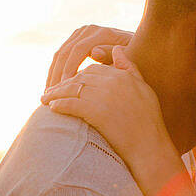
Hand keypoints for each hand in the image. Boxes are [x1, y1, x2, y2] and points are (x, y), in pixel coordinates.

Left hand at [41, 48, 173, 175]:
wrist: (150, 146)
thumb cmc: (149, 122)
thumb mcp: (143, 88)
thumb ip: (129, 68)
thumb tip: (117, 49)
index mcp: (122, 75)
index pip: (93, 70)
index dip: (79, 77)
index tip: (69, 84)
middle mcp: (111, 82)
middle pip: (79, 78)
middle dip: (63, 84)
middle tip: (51, 91)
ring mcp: (102, 96)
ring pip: (72, 90)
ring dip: (55, 94)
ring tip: (45, 99)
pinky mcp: (94, 111)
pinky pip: (70, 104)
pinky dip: (59, 105)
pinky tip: (52, 108)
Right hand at [47, 24, 134, 90]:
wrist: (141, 50)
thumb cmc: (139, 60)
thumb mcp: (131, 59)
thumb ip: (114, 57)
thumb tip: (93, 52)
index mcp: (102, 33)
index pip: (78, 51)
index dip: (69, 70)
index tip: (65, 91)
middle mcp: (89, 30)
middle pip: (65, 52)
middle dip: (56, 75)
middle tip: (50, 96)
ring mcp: (81, 34)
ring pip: (59, 54)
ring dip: (52, 75)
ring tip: (48, 94)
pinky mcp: (76, 40)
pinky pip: (61, 56)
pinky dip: (55, 72)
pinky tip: (54, 88)